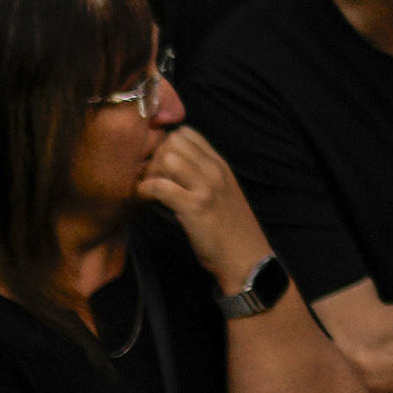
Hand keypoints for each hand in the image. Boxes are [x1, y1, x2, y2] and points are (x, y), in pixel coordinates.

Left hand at [131, 125, 271, 283]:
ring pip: (168, 157)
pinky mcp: (196, 207)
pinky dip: (147, 190)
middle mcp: (215, 170)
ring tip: (149, 189)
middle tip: (151, 178)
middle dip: (155, 156)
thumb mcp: (222, 194)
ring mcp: (207, 187)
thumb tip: (173, 168)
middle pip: (174, 140)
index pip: (187, 133)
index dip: (167, 145)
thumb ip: (203, 177)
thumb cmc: (230, 231)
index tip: (159, 166)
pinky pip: (161, 186)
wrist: (247, 259)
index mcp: (221, 165)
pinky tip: (146, 199)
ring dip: (151, 171)